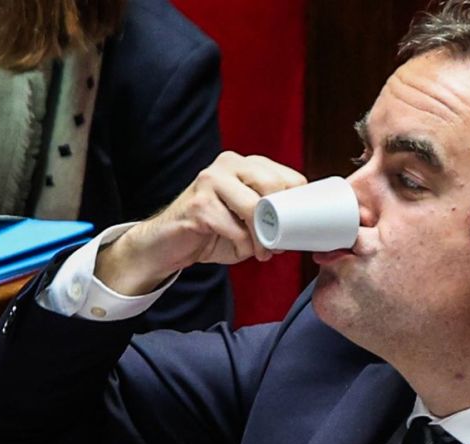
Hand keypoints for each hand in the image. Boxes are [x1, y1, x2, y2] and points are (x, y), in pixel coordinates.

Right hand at [96, 152, 306, 294]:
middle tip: (278, 243)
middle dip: (281, 219)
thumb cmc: (212, 231)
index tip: (296, 228)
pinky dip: (242, 245)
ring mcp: (210, 181)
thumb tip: (302, 226)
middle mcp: (228, 164)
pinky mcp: (199, 204)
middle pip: (273, 185)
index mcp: (245, 163)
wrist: (167, 243)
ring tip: (261, 252)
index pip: (287, 176)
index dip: (297, 205)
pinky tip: (240, 249)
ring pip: (254, 207)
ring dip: (262, 237)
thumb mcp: (248, 220)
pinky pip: (234, 227)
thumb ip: (270, 214)